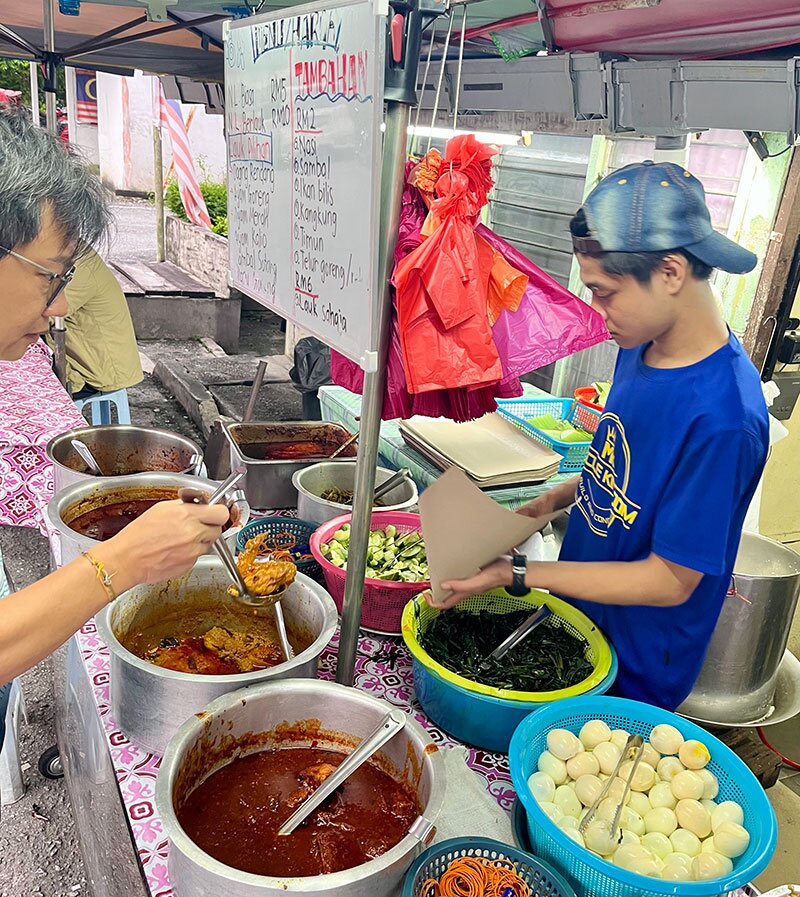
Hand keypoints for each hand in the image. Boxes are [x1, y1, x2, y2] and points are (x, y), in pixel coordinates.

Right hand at [103, 500, 229, 586]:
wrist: (128, 559)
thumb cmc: (139, 535)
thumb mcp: (161, 509)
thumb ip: (185, 506)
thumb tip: (199, 504)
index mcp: (187, 515)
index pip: (220, 512)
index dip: (218, 512)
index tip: (214, 512)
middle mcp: (194, 533)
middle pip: (218, 528)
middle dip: (210, 526)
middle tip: (197, 525)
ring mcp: (194, 551)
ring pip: (209, 543)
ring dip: (200, 540)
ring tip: (181, 539)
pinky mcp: (190, 564)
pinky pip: (198, 555)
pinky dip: (191, 552)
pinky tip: (176, 549)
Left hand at [428, 558, 512, 609]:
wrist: (510, 570)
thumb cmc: (497, 577)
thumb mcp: (477, 582)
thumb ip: (461, 585)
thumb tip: (443, 585)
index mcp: (465, 593)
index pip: (445, 604)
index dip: (433, 603)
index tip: (425, 595)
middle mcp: (466, 589)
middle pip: (447, 596)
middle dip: (436, 592)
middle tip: (428, 583)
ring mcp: (470, 582)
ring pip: (453, 587)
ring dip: (444, 582)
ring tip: (436, 574)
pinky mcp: (474, 574)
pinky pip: (460, 577)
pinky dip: (453, 574)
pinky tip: (452, 566)